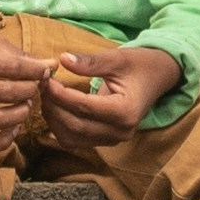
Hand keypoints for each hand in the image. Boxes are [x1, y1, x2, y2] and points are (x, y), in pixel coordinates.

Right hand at [0, 29, 49, 165]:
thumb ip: (19, 55)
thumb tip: (52, 66)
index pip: (13, 67)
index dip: (37, 70)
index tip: (46, 70)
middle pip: (9, 93)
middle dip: (31, 90)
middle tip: (34, 87)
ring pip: (0, 120)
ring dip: (22, 114)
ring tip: (25, 105)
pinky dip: (3, 141)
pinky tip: (12, 127)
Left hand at [41, 46, 182, 148]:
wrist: (158, 78)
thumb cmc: (140, 65)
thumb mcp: (118, 58)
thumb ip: (90, 62)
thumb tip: (62, 59)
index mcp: (126, 111)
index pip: (84, 107)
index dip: (60, 94)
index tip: (45, 78)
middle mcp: (121, 131)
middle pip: (75, 126)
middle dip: (53, 106)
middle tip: (41, 85)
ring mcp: (114, 139)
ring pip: (71, 138)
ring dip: (53, 119)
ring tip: (46, 95)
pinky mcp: (105, 141)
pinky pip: (75, 141)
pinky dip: (60, 127)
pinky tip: (54, 108)